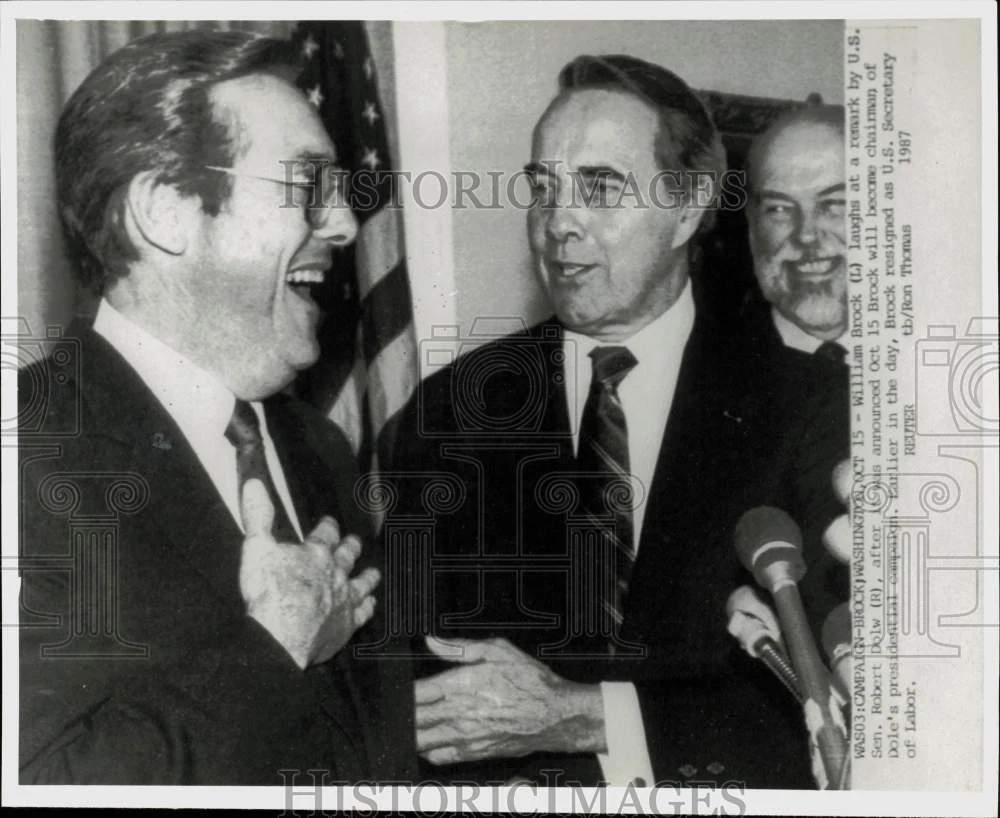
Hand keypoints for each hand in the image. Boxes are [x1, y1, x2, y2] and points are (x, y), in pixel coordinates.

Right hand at [239, 478, 379, 668]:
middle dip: (351, 547)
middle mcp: (335, 573)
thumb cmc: (268, 594)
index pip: (326, 533)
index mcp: (315, 553)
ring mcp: (344, 598)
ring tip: (374, 573)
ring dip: (368, 576)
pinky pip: (364, 612)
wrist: (281, 636)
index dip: (328, 527)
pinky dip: (368, 606)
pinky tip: (371, 605)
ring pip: (363, 583)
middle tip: (354, 542)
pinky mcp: (347, 623)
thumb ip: (257, 516)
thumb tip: (254, 484)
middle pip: (348, 555)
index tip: (329, 522)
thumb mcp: (256, 548)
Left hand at [415, 635, 604, 764]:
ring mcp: (464, 737)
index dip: (402, 693)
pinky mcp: (473, 753)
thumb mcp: (497, 650)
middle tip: (398, 709)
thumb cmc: (530, 681)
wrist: (555, 714)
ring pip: (421, 741)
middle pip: (414, 720)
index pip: (416, 693)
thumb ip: (459, 647)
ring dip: (412, 733)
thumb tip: (432, 640)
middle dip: (402, 715)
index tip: (398, 689)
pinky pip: (439, 757)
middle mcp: (458, 713)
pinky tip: (429, 741)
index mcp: (461, 684)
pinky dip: (428, 750)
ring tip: (410, 725)